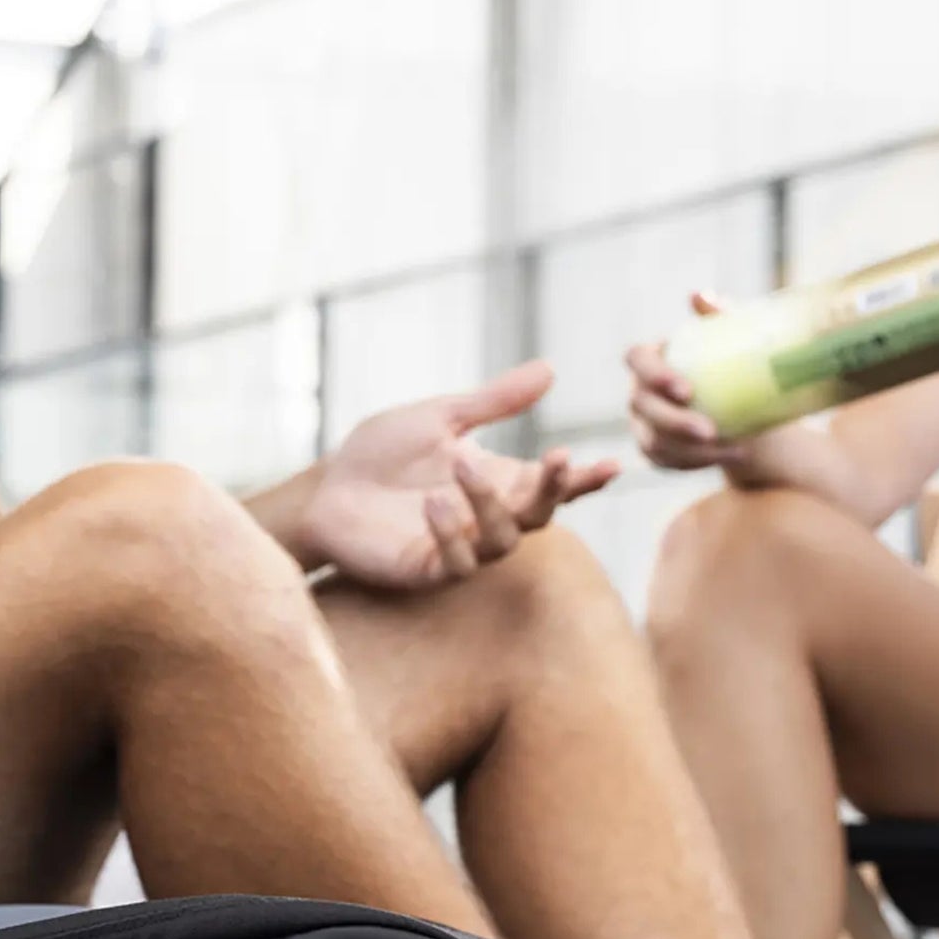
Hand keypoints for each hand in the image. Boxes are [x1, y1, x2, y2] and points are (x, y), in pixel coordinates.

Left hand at [300, 360, 618, 590]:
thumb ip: (495, 401)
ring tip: (461, 466)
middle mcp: (486, 517)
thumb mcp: (442, 418)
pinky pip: (456, 563)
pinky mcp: (428, 569)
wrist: (327, 488)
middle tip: (559, 458)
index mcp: (497, 481)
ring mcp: (460, 547)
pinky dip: (450, 533)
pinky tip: (434, 503)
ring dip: (491, 504)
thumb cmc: (381, 454)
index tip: (612, 464)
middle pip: (540, 515)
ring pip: (503, 541)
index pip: (552, 486)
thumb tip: (550, 369)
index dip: (584, 480)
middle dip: (554, 490)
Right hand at [629, 296, 814, 487]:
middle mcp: (639, 392)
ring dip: (691, 449)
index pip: (636, 359)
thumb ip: (719, 316)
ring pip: (654, 442)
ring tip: (735, 449)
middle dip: (674, 422)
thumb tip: (699, 296)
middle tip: (711, 430)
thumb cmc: (739, 365)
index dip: (654, 375)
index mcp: (651, 359)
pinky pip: (669, 463)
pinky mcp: (657, 454)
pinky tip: (731, 457)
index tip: (687, 390)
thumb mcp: (735, 338)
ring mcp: (644, 426)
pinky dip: (700, 463)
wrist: (750, 409)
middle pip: (642, 407)